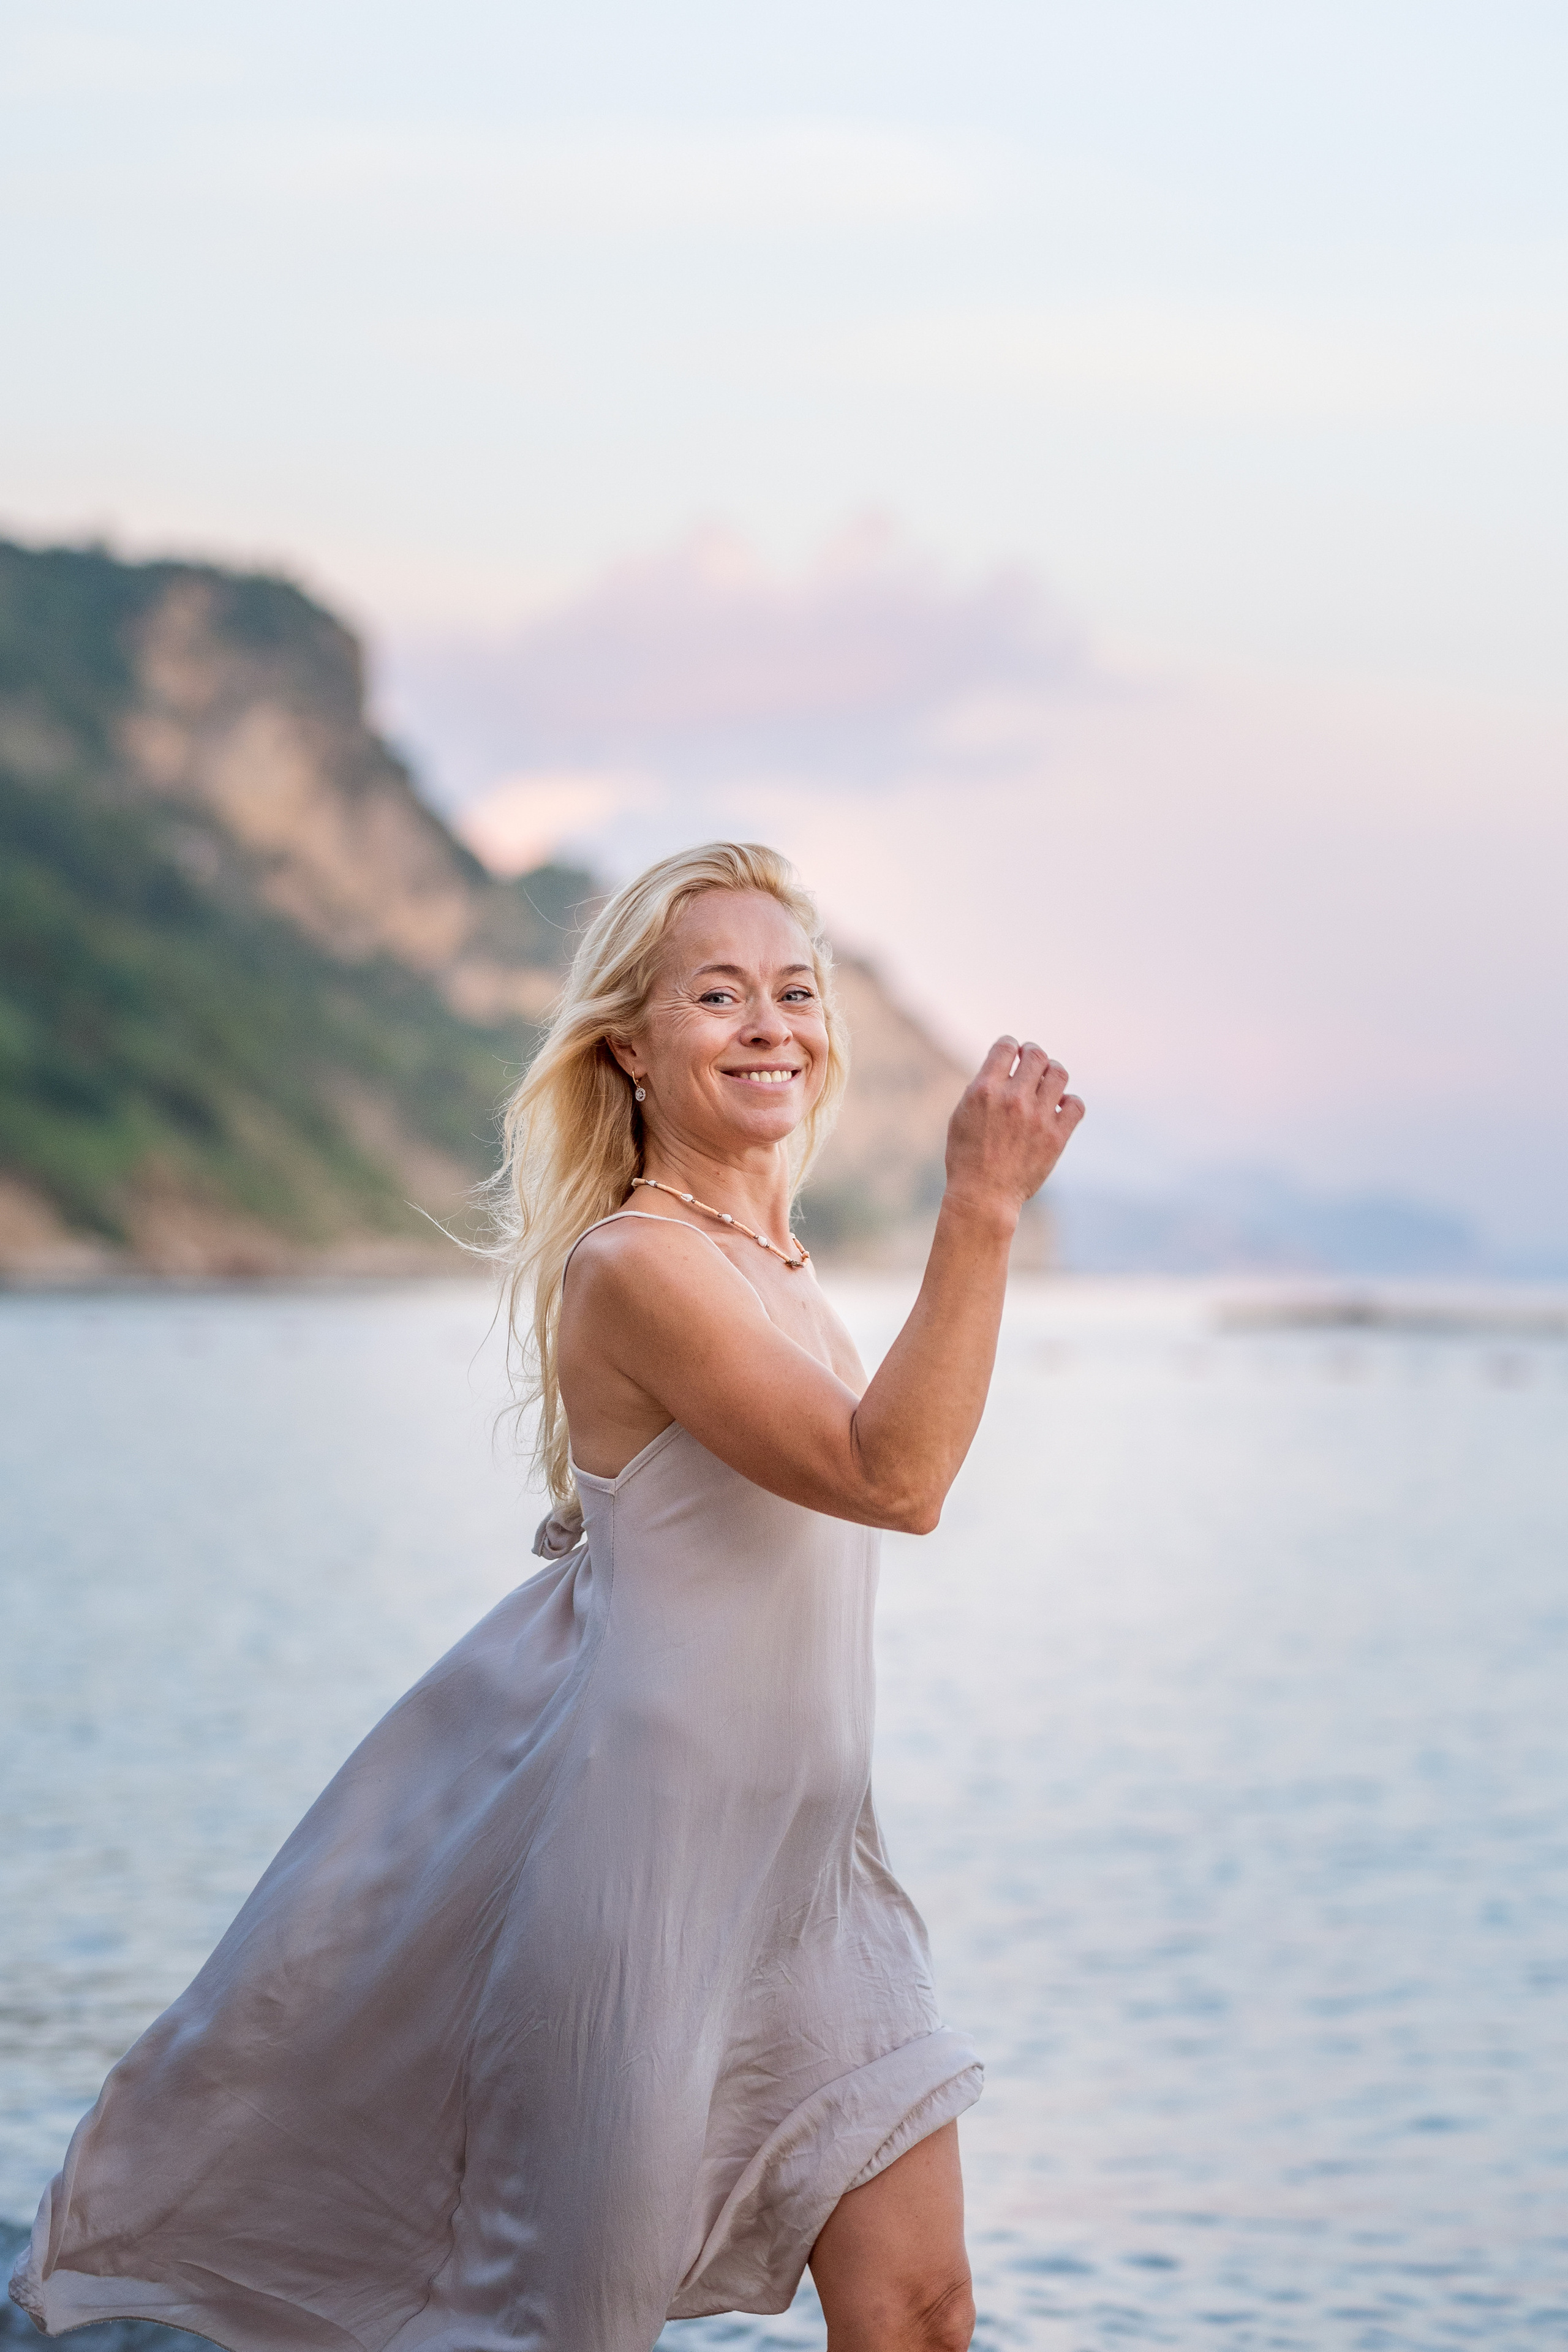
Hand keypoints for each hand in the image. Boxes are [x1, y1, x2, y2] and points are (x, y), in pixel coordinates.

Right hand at [943, 1038, 1083, 1219]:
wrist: (983, 1196)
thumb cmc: (966, 1156)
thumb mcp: (961, 1115)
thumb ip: (981, 1087)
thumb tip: (1004, 1067)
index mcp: (985, 1090)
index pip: (1006, 1046)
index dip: (1011, 1046)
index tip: (1012, 1053)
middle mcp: (1013, 1099)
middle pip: (1037, 1055)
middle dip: (1033, 1054)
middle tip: (1031, 1062)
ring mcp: (1037, 1118)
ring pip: (1059, 1074)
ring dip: (1053, 1073)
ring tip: (1046, 1083)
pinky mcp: (1056, 1137)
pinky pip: (1076, 1105)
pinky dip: (1069, 1102)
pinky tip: (1058, 1108)